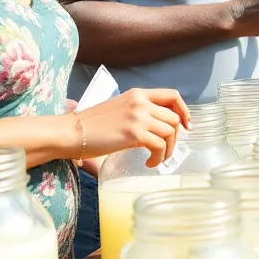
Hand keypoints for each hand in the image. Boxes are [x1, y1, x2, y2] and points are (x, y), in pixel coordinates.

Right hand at [74, 88, 189, 167]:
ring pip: (170, 132)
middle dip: (175, 138)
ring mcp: (138, 116)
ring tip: (156, 159)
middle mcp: (141, 102)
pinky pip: (159, 146)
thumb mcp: (118, 109)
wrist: (70, 132)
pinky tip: (148, 164)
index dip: (184, 111)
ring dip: (167, 150)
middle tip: (165, 150)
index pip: (173, 95)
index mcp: (137, 94)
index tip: (187, 126)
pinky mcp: (134, 133)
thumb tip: (156, 128)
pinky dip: (158, 158)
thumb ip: (137, 112)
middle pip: (174, 118)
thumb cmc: (90, 125)